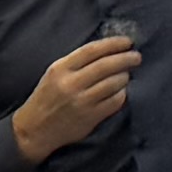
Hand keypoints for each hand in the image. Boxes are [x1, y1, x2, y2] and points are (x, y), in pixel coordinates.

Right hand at [10, 33, 138, 160]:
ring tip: (127, 74)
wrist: (35, 130)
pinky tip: (121, 92)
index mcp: (60, 69)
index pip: (92, 50)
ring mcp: (81, 102)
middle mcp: (71, 84)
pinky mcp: (90, 118)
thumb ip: (76, 63)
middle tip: (137, 57)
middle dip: (125, 58)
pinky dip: (121, 94)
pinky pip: (114, 102)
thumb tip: (108, 51)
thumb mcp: (54, 74)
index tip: (127, 42)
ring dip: (124, 77)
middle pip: (105, 66)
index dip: (113, 44)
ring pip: (112, 84)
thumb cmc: (47, 98)